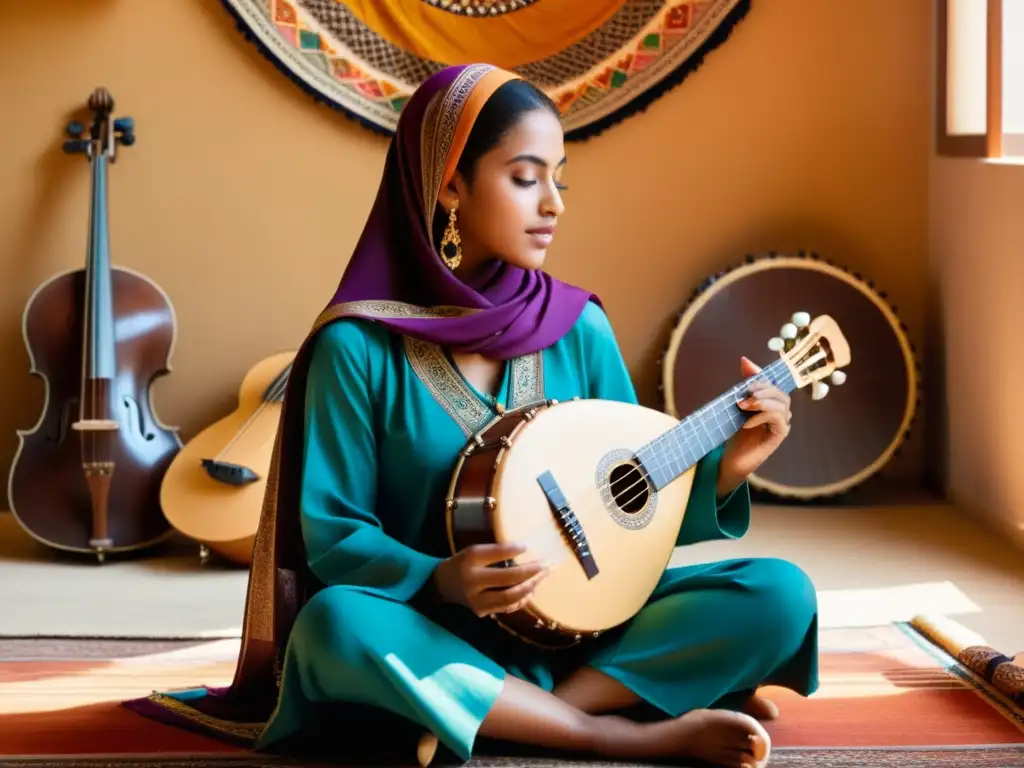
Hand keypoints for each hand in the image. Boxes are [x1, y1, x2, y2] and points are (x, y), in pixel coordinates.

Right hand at [432, 542, 547, 617]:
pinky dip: (522, 599)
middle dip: (530, 573)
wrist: (443, 585)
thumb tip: (524, 549)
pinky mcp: (482, 613)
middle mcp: (473, 583)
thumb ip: (496, 551)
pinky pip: (507, 607)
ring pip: (510, 598)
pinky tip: (531, 589)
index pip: (495, 555)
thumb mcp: (474, 551)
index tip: (528, 546)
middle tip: (545, 566)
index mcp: (469, 562)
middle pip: (507, 580)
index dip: (513, 551)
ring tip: (542, 577)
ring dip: (530, 587)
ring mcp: (477, 601)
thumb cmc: (462, 563)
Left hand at [718, 356, 792, 495]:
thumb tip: (745, 360)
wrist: (730, 458)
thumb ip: (743, 386)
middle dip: (763, 389)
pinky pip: (778, 421)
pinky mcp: (778, 437)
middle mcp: (780, 412)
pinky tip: (747, 422)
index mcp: (771, 403)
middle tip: (744, 393)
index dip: (762, 376)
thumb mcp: (736, 405)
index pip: (773, 383)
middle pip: (781, 393)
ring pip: (782, 406)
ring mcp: (781, 425)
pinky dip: (762, 417)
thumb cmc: (733, 431)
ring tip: (743, 406)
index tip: (746, 372)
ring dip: (763, 402)